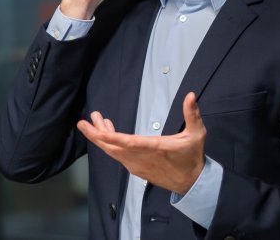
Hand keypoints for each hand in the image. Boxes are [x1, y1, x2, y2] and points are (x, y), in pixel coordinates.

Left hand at [77, 92, 205, 194]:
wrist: (192, 183)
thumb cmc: (192, 157)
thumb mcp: (197, 134)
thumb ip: (192, 114)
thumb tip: (190, 95)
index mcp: (155, 148)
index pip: (130, 143)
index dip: (113, 138)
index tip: (98, 132)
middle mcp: (142, 158)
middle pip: (113, 148)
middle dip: (96, 135)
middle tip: (82, 122)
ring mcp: (137, 165)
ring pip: (113, 151)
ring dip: (101, 136)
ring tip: (94, 119)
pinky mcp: (135, 168)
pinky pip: (118, 155)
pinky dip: (110, 143)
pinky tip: (106, 131)